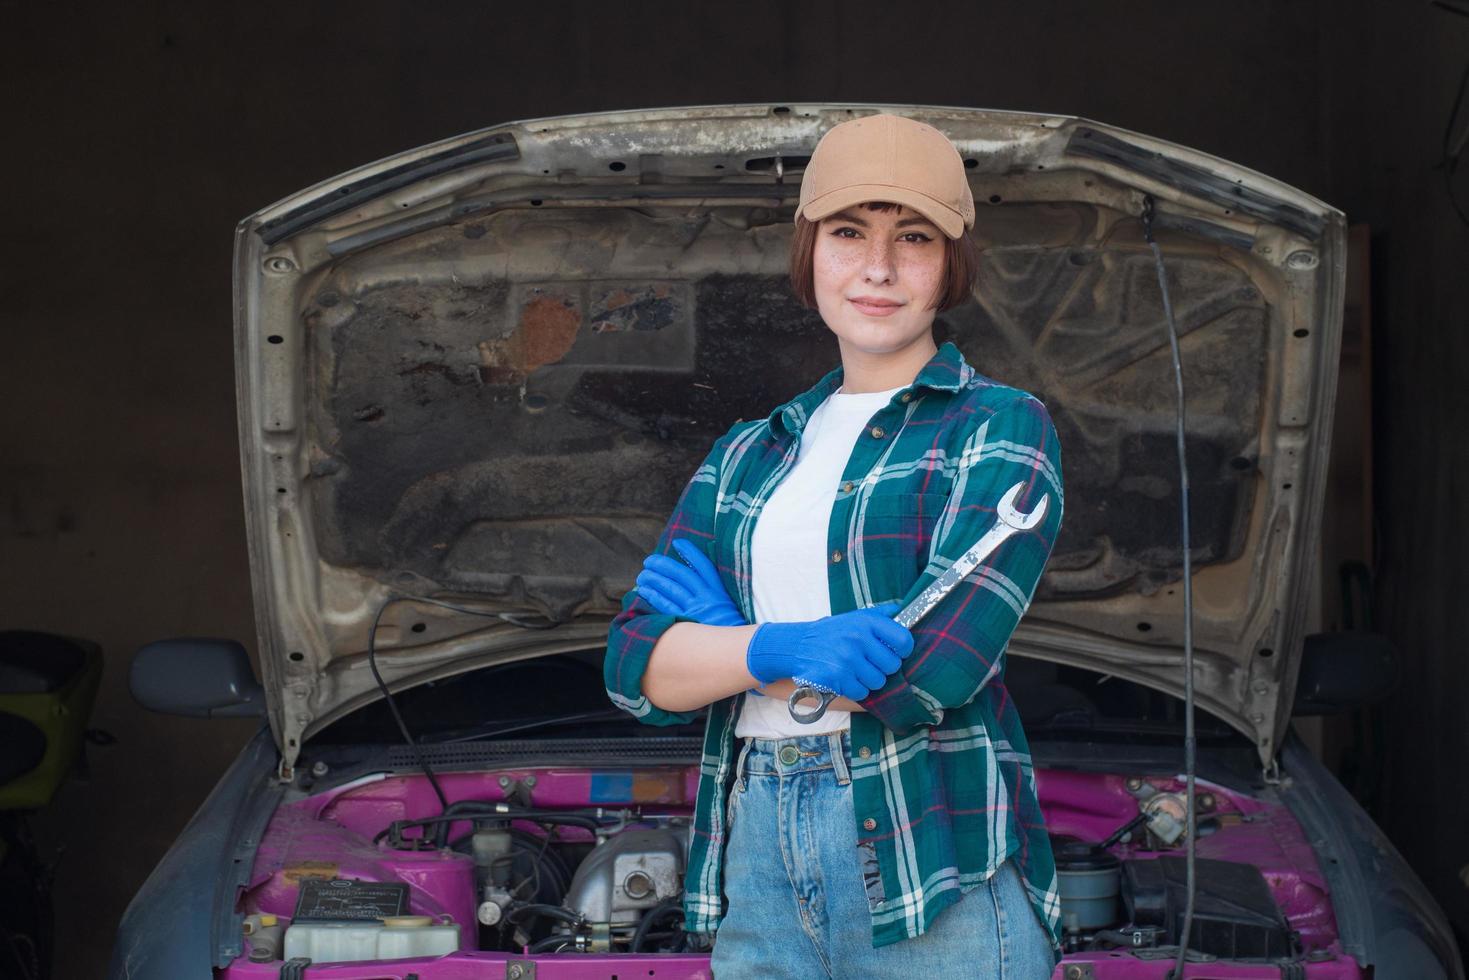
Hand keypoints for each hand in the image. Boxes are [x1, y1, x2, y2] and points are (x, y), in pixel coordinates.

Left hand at [636, 538, 746, 626]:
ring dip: (654, 579)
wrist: (738, 652)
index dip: (690, 552)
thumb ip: (717, 590)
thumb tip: (703, 571)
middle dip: (664, 565)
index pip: (703, 566)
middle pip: (681, 575)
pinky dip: (654, 596)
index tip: (677, 543)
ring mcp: (696, 611)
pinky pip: (666, 607)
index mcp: (719, 592)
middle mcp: (707, 599)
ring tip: (642, 574)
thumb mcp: (730, 606)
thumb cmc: (732, 630)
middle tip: (649, 560)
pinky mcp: (686, 624)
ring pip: (670, 589)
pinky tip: (644, 590)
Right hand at [745, 603, 914, 701]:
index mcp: (866, 622)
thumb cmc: (831, 632)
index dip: (903, 650)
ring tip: (856, 670)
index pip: (903, 640)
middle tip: (869, 662)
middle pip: (892, 665)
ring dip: (869, 680)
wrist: (798, 645)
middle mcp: (858, 639)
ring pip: (878, 681)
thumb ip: (880, 615)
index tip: (895, 651)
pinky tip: (846, 678)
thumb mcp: (854, 616)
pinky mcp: (838, 677)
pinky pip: (862, 692)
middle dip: (883, 667)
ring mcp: (847, 659)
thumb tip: (904, 611)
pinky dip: (856, 689)